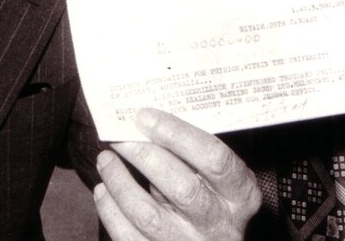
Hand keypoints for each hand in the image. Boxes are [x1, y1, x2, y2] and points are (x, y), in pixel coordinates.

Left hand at [93, 108, 260, 239]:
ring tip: (106, 158)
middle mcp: (219, 223)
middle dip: (145, 156)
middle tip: (120, 136)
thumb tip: (146, 120)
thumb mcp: (218, 178)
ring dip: (120, 182)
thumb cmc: (212, 199)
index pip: (214, 158)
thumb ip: (193, 153)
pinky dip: (111, 211)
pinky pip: (129, 237)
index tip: (145, 116)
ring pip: (149, 215)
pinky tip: (104, 190)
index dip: (177, 134)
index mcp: (241, 194)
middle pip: (182, 188)